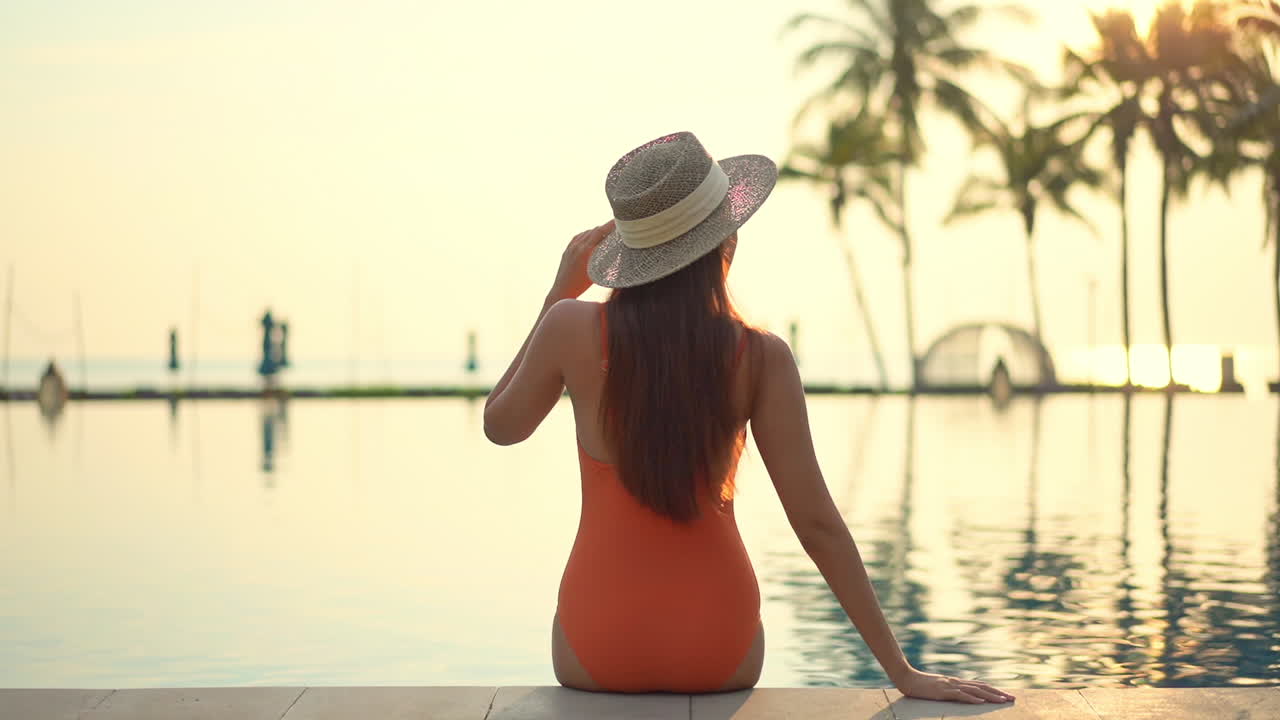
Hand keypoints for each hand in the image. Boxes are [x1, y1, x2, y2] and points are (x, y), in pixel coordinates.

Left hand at [549, 220, 614, 300]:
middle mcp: (578, 246)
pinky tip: (593, 237)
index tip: (620, 222)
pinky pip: (579, 237)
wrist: (563, 290)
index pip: (600, 231)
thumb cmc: (582, 285)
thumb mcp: (597, 271)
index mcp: (586, 250)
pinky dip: (588, 235)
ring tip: (607, 231)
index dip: (611, 225)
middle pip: (595, 230)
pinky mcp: (567, 249)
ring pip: (587, 232)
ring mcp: (571, 246)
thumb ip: (605, 259)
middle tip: (618, 226)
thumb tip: (618, 251)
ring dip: (598, 231)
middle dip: (606, 227)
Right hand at [894, 667, 1015, 704]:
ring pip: (975, 690)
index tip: (1007, 695)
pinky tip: (981, 701)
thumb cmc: (921, 685)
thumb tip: (962, 695)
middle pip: (982, 687)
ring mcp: (950, 686)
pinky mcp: (943, 691)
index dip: (995, 690)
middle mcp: (956, 682)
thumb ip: (951, 690)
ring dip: (991, 696)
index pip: (980, 685)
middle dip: (999, 693)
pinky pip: (960, 695)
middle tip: (1013, 698)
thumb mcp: (939, 688)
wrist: (906, 678)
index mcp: (957, 682)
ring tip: (1003, 700)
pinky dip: (972, 698)